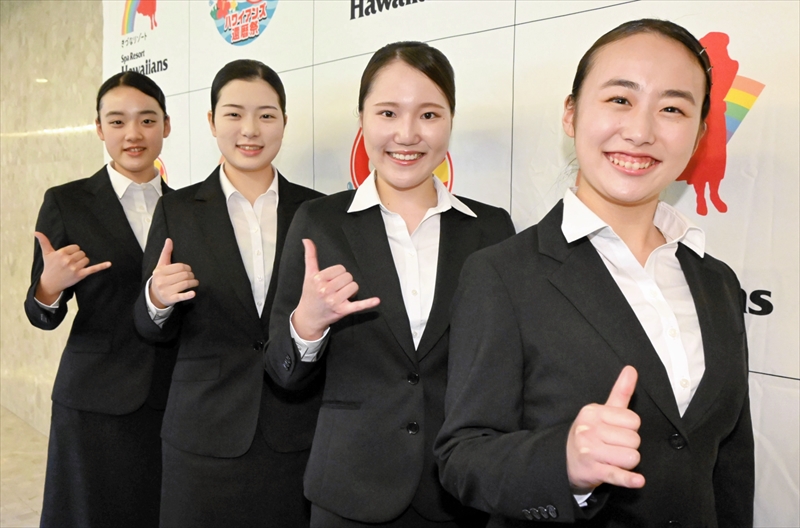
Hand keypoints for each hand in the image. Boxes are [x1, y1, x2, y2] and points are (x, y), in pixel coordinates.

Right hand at [34, 231, 110, 304]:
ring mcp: (74, 268)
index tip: (67, 257)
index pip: (76, 247)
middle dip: (78, 257)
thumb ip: (44, 242)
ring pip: (87, 259)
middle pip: (82, 253)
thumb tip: (36, 232)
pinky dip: (101, 266)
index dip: (73, 251)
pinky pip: (93, 269)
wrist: (51, 283)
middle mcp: (68, 260)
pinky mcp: (80, 275)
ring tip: (74, 267)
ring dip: (83, 262)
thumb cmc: (49, 267)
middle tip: (70, 263)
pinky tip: (109, 264)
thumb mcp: (46, 254)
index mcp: (61, 253)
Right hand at [149, 238, 197, 308]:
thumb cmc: (161, 277)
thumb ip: (166, 252)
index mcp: (160, 271)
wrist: (155, 295)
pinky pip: (181, 297)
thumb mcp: (161, 265)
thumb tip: (169, 239)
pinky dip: (188, 295)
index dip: (187, 267)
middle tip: (192, 276)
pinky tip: (193, 293)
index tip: (189, 269)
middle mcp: (162, 281)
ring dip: (193, 282)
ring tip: (195, 282)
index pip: (179, 267)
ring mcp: (166, 291)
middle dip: (191, 275)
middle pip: (183, 275)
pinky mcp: (171, 299)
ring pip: (185, 284)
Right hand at [291, 239, 379, 339]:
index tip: (331, 281)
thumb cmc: (310, 294)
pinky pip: (358, 305)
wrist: (308, 317)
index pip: (340, 268)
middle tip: (335, 289)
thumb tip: (307, 239)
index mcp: (318, 279)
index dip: (338, 273)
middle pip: (348, 277)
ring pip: (354, 286)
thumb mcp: (308, 275)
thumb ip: (310, 256)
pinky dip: (368, 303)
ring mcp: (334, 301)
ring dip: (350, 290)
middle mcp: (325, 290)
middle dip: (344, 282)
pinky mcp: (343, 310)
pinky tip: (376, 301)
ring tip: (340, 295)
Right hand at [566, 365, 644, 491]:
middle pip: (634, 440)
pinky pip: (618, 474)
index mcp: (593, 412)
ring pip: (632, 457)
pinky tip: (637, 480)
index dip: (630, 429)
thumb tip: (632, 368)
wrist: (563, 460)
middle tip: (613, 447)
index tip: (616, 432)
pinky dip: (629, 479)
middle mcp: (590, 429)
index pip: (633, 420)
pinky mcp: (592, 470)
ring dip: (628, 463)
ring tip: (612, 459)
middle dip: (630, 447)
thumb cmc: (589, 434)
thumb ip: (620, 392)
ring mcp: (590, 450)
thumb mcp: (601, 412)